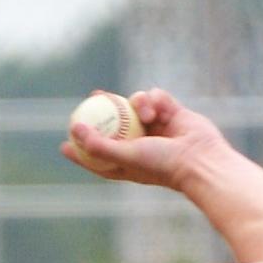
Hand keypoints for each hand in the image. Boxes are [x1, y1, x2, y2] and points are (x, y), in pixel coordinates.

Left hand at [61, 88, 227, 192]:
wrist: (198, 159)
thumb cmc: (161, 165)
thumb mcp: (126, 156)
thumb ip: (98, 145)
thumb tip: (74, 129)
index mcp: (128, 163)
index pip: (98, 156)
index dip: (81, 150)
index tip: (64, 144)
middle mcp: (140, 145)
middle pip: (115, 125)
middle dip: (103, 112)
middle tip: (90, 98)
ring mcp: (156, 128)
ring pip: (136, 106)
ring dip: (138, 103)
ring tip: (146, 113)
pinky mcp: (171, 113)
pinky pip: (155, 97)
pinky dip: (154, 99)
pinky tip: (158, 108)